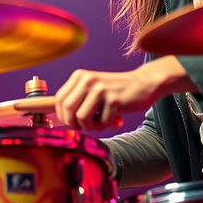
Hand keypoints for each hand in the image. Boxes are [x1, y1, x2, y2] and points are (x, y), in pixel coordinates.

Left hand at [55, 56, 195, 130]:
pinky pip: (102, 122)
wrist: (143, 84)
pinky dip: (108, 125)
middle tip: (88, 125)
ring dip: (92, 126)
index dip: (63, 116)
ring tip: (103, 122)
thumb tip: (61, 121)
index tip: (73, 122)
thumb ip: (77, 100)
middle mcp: (88, 80)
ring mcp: (101, 89)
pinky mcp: (114, 100)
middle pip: (67, 109)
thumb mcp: (92, 88)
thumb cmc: (116, 91)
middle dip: (75, 123)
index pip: (59, 100)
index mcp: (80, 76)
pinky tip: (117, 118)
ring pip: (81, 118)